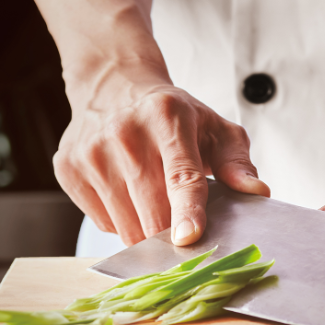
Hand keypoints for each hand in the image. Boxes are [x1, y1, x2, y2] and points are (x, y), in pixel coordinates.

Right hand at [55, 67, 268, 246]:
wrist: (112, 87)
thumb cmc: (171, 115)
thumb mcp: (213, 127)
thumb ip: (237, 162)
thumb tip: (257, 192)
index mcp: (166, 117)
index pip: (180, 174)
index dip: (186, 210)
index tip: (188, 237)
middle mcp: (124, 132)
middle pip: (151, 211)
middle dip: (171, 232)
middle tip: (183, 229)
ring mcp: (90, 152)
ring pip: (126, 226)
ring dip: (146, 229)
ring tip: (152, 201)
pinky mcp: (68, 170)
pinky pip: (103, 223)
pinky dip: (121, 221)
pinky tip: (126, 194)